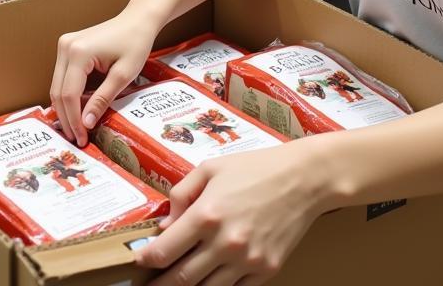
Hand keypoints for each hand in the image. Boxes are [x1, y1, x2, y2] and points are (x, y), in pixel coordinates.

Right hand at [49, 5, 158, 146]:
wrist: (137, 20)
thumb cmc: (135, 43)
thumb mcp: (123, 74)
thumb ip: (102, 99)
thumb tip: (86, 123)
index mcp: (79, 52)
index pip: (69, 95)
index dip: (74, 120)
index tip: (83, 138)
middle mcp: (66, 47)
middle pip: (58, 92)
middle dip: (67, 118)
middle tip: (78, 139)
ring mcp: (64, 45)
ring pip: (57, 86)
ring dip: (66, 109)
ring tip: (78, 129)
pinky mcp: (68, 47)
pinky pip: (62, 77)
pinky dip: (68, 95)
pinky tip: (78, 110)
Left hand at [136, 144, 324, 285]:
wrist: (303, 179)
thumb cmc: (254, 168)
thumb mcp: (210, 168)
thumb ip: (182, 194)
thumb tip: (166, 225)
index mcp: (207, 214)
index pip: (165, 250)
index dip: (147, 260)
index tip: (139, 262)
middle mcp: (225, 243)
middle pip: (182, 279)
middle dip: (161, 285)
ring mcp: (247, 261)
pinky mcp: (267, 271)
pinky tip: (211, 282)